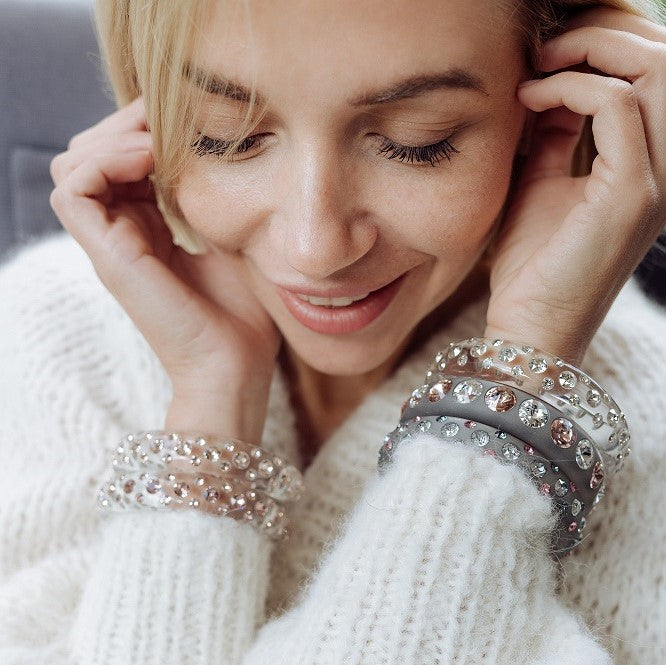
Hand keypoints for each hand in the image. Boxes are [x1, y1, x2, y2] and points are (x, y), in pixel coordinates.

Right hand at [49, 97, 280, 440]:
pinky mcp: (108, 256)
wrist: (237, 365)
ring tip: (158, 142)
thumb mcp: (233, 241)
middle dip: (125, 124)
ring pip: (74, 165)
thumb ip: (214, 200)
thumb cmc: (244, 313)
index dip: (144, 129)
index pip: (121, 161)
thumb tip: (220, 152)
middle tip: (168, 120)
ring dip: (113, 138)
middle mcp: (123, 232)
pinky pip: (73, 190)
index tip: (188, 119)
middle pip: (91, 154)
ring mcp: (111, 244)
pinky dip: (104, 162)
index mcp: (149, 228)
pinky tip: (150, 161)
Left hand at [484, 8, 665, 365]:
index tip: (544, 52)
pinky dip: (570, 88)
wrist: (530, 324)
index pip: (652, 72)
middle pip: (665, 58)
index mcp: (646, 160)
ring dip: (594, 49)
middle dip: (603, 33)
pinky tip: (530, 97)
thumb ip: (553, 135)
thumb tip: (546, 85)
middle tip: (545, 45)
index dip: (603, 43)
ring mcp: (657, 178)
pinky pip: (617, 106)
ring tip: (540, 61)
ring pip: (657, 71)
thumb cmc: (532, 264)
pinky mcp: (632, 194)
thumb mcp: (540, 182)